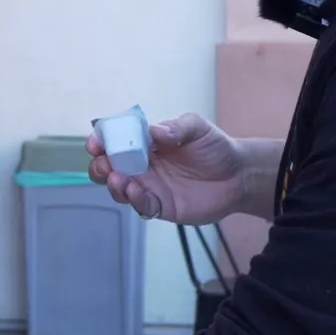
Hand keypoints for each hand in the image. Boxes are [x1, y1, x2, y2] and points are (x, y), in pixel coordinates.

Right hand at [87, 112, 248, 224]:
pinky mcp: (160, 206)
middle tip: (106, 165)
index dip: (101, 141)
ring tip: (120, 179)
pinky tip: (137, 192)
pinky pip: (141, 206)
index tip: (96, 143)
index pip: (116, 141)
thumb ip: (177, 128)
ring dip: (114, 184)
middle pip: (109, 167)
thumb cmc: (215, 147)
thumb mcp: (198, 128)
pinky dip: (135, 200)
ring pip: (120, 188)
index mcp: (145, 142)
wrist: (239, 176)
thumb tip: (155, 132)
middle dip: (101, 166)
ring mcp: (150, 186)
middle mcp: (142, 165)